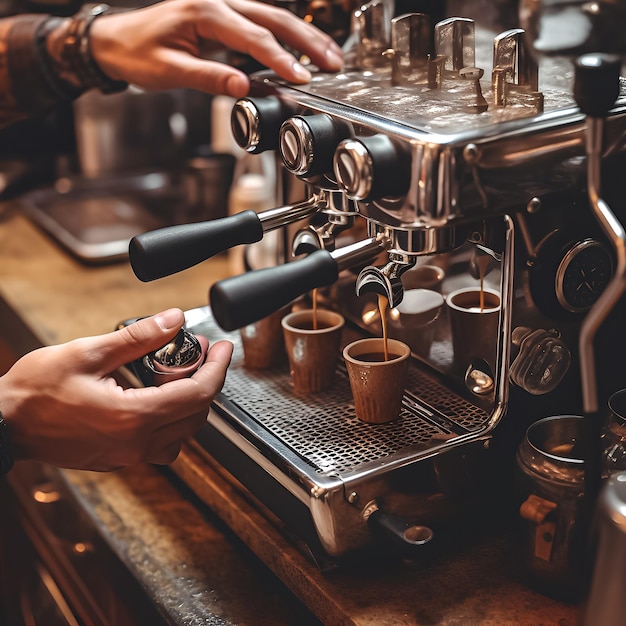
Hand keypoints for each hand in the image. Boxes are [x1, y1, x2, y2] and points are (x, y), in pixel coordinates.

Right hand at [0, 309, 232, 470]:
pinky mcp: (118, 459)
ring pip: (183, 434)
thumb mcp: (89, 352)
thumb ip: (139, 337)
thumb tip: (174, 319)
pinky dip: (171, 421)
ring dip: (191, 404)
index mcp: (134, 418)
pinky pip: (161, 445)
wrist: (2, 424)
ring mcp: (127, 456)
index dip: (218, 368)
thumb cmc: (34, 392)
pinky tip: (157, 397)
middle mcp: (136, 444)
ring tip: (179, 373)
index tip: (222, 348)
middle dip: (206, 380)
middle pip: (197, 415)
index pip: (198, 394)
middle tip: (198, 352)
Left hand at [90, 0, 343, 96]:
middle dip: (307, 41)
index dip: (281, 60)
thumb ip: (209, 78)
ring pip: (272, 17)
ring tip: (328, 56)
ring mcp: (222, 7)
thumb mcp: (170, 70)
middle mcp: (217, 3)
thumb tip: (244, 87)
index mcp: (204, 12)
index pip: (253, 37)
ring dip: (302, 37)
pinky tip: (300, 52)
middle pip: (273, 17)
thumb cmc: (137, 53)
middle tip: (333, 62)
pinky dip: (284, 39)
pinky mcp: (223, 19)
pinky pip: (260, 25)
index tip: (302, 78)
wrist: (115, 42)